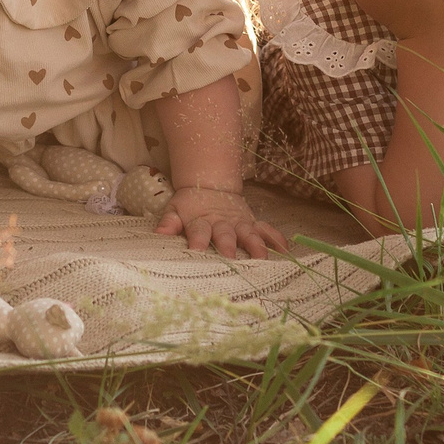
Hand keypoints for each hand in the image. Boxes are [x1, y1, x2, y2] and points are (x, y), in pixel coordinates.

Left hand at [154, 186, 289, 259]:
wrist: (209, 184)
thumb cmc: (189, 205)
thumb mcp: (174, 209)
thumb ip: (169, 222)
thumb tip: (159, 233)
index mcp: (200, 220)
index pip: (198, 231)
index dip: (197, 240)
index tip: (196, 250)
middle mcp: (222, 222)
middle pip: (226, 234)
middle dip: (228, 245)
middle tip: (231, 259)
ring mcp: (239, 223)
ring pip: (249, 233)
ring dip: (256, 245)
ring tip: (262, 257)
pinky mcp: (252, 223)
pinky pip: (266, 230)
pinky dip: (276, 239)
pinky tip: (285, 251)